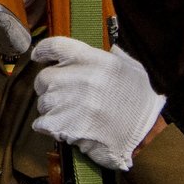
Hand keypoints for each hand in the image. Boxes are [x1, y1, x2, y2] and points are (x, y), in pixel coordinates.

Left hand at [31, 37, 163, 170]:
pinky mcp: (64, 124)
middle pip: (45, 77)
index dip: (43, 50)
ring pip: (43, 101)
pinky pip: (41, 122)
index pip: (56, 46)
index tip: (38, 56)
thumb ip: (115, 56)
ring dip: (51, 108)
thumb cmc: (139, 103)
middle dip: (48, 86)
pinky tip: (63, 127)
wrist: (145, 137)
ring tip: (70, 113)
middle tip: (61, 94)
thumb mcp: (132, 70)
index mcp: (95, 60)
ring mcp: (71, 102)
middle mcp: (81, 78)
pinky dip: (48, 126)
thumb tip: (106, 49)